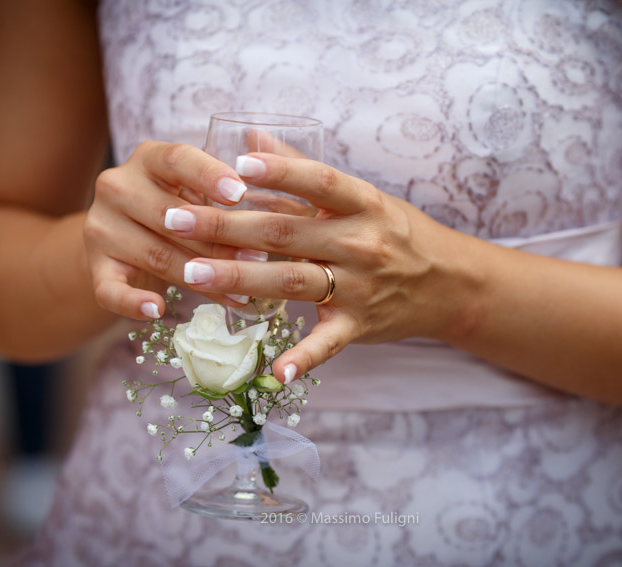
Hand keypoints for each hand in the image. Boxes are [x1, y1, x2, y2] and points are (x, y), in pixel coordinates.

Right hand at [83, 141, 265, 319]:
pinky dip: (132, 303)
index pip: (178, 159)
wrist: (123, 239)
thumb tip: (286, 190)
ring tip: (238, 294)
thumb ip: (231, 188)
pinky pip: (110, 289)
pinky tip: (157, 310)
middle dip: (218, 241)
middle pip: (170, 216)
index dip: (209, 175)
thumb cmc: (180, 209)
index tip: (240, 194)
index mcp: (149, 158)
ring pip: (155, 255)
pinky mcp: (95, 266)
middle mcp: (118, 186)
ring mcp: (101, 227)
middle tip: (259, 260)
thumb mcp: (199, 191)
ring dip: (199, 278)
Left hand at [170, 153, 477, 381]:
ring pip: (292, 281)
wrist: (447, 282)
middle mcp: (360, 242)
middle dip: (226, 225)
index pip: (319, 181)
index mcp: (362, 203)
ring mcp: (360, 287)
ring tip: (190, 272)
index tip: (232, 166)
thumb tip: (251, 137)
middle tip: (174, 219)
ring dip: (239, 277)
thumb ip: (303, 169)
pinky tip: (273, 373)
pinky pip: (327, 344)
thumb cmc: (394, 231)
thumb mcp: (360, 196)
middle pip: (286, 231)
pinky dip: (302, 358)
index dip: (279, 172)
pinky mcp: (359, 325)